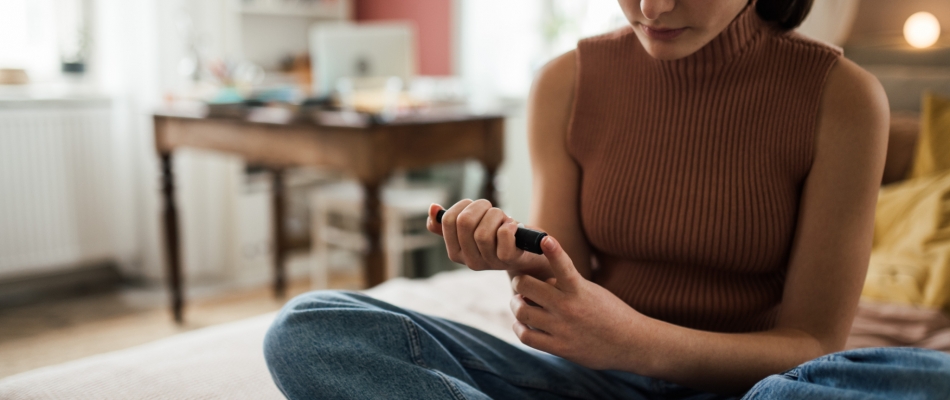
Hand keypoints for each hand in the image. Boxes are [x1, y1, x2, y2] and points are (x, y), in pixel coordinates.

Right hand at [426, 200, 548, 275]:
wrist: (527, 251)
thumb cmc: (498, 235)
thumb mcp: (472, 228)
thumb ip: (450, 223)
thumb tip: (433, 208)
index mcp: (455, 252)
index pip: (448, 220)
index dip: (464, 206)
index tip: (476, 207)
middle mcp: (469, 261)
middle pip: (464, 222)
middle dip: (481, 207)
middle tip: (492, 209)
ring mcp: (489, 263)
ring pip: (483, 231)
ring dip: (497, 215)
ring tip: (504, 219)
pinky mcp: (509, 260)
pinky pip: (503, 237)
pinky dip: (508, 225)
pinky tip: (513, 227)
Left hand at [509, 236, 645, 370]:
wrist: (631, 343)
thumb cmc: (611, 313)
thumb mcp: (592, 291)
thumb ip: (567, 285)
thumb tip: (543, 282)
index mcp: (579, 290)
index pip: (564, 266)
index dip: (553, 251)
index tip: (546, 238)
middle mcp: (568, 307)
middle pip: (526, 286)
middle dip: (519, 283)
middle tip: (521, 285)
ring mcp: (562, 328)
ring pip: (522, 312)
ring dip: (517, 305)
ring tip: (521, 304)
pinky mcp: (559, 347)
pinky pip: (526, 336)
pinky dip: (519, 328)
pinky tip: (523, 325)